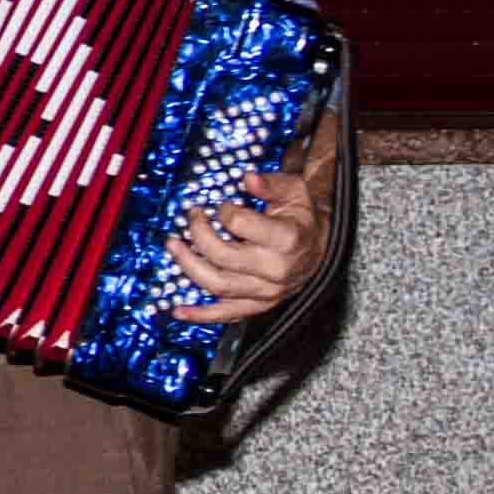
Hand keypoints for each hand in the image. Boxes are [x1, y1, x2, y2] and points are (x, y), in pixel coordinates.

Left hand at [163, 145, 327, 321]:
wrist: (320, 249)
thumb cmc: (302, 218)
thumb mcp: (294, 191)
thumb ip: (271, 184)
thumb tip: (248, 178)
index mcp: (286, 238)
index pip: (240, 224)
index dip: (223, 211)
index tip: (219, 206)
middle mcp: (276, 269)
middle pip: (222, 256)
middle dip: (197, 235)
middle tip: (189, 218)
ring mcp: (267, 292)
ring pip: (218, 285)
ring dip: (188, 266)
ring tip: (173, 246)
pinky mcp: (259, 305)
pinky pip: (226, 315)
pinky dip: (200, 315)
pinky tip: (178, 310)